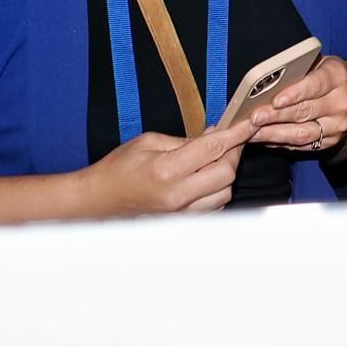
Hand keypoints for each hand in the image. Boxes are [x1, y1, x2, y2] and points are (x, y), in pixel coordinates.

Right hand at [84, 123, 249, 214]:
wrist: (98, 201)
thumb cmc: (118, 169)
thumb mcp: (149, 142)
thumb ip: (184, 141)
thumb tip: (213, 136)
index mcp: (166, 170)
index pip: (213, 149)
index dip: (235, 134)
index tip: (248, 123)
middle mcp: (177, 196)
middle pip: (226, 174)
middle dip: (234, 153)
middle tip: (231, 139)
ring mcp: (180, 214)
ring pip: (224, 193)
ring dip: (227, 173)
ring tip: (218, 158)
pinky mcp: (182, 223)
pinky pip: (213, 207)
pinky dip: (218, 190)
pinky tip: (209, 177)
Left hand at [247, 56, 346, 153]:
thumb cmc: (331, 75)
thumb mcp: (322, 63)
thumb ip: (299, 69)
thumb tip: (267, 80)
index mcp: (338, 76)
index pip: (315, 85)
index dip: (294, 94)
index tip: (275, 100)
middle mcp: (340, 103)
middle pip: (304, 112)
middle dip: (276, 116)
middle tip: (254, 118)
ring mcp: (337, 125)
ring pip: (301, 133)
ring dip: (274, 134)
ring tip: (252, 132)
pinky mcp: (331, 142)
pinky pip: (302, 146)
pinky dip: (281, 143)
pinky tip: (264, 139)